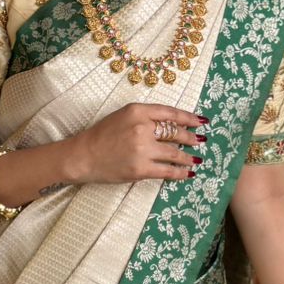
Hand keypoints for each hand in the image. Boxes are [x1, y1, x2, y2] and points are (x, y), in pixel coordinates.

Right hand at [69, 102, 207, 184]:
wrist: (83, 156)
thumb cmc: (101, 136)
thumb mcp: (123, 116)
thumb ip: (145, 117)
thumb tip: (172, 125)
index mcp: (137, 111)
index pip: (170, 113)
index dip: (188, 118)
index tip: (200, 121)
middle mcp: (141, 128)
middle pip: (175, 132)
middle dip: (190, 138)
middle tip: (200, 141)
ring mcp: (142, 149)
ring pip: (174, 153)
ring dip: (188, 157)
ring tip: (196, 159)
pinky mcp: (140, 169)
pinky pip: (167, 171)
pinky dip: (179, 173)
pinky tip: (187, 173)